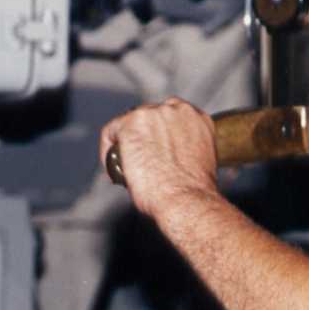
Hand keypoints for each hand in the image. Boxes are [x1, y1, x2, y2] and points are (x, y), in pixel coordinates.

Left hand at [99, 97, 218, 220]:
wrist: (186, 199)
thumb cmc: (194, 189)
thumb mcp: (200, 159)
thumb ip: (187, 147)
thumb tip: (171, 153)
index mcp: (198, 117)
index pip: (171, 116)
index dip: (160, 133)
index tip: (155, 148)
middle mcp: (176, 110)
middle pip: (149, 116)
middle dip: (143, 136)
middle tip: (140, 160)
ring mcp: (152, 115)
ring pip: (128, 123)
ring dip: (126, 143)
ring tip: (127, 167)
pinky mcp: (129, 125)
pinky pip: (110, 133)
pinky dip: (107, 151)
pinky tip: (114, 170)